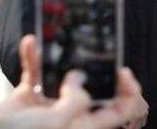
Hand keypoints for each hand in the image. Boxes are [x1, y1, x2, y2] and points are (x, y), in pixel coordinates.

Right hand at [0, 36, 145, 128]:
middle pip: (94, 87)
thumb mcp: (55, 124)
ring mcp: (50, 105)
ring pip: (63, 74)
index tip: (123, 71)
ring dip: (59, 55)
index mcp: (84, 125)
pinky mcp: (28, 98)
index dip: (128, 93)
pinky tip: (29, 43)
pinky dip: (32, 57)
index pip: (119, 110)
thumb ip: (74, 101)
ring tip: (60, 37)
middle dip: (94, 64)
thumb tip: (80, 78)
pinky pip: (35, 72)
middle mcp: (71, 114)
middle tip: (94, 44)